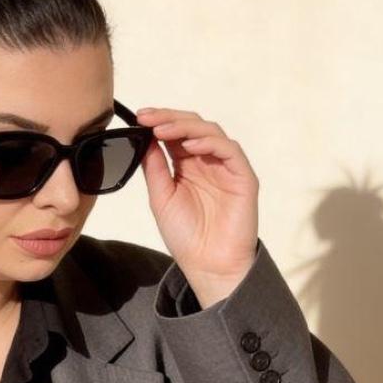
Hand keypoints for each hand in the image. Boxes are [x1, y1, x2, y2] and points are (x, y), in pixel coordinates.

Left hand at [135, 106, 259, 305]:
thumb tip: (145, 139)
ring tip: (163, 129)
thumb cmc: (186, 237)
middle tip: (148, 117)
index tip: (139, 116)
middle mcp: (207, 162)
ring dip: (185, 126)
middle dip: (169, 117)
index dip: (158, 121)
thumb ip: (155, 168)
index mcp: (187, 166)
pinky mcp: (243, 176)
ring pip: (210, 132)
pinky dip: (209, 142)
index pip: (174, 133)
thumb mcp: (161, 198)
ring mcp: (226, 167)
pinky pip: (229, 150)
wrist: (208, 266)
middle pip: (192, 126)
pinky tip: (189, 144)